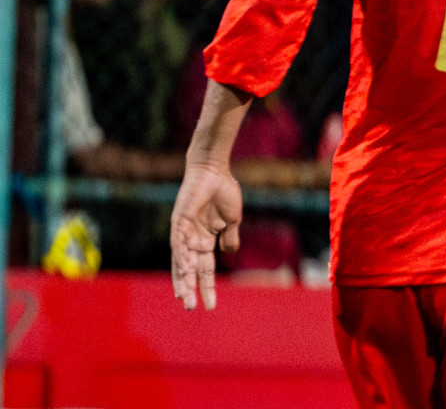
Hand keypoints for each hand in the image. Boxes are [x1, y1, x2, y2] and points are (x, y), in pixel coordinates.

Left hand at [170, 161, 242, 310]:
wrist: (214, 171)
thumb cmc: (224, 191)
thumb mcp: (232, 219)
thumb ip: (229, 236)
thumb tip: (229, 252)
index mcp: (206, 240)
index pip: (205, 269)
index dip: (207, 286)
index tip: (211, 306)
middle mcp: (192, 240)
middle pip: (189, 270)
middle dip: (190, 288)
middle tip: (190, 307)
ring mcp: (183, 232)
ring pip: (180, 261)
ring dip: (182, 278)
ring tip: (184, 296)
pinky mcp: (178, 222)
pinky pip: (178, 243)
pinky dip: (181, 257)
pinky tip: (185, 270)